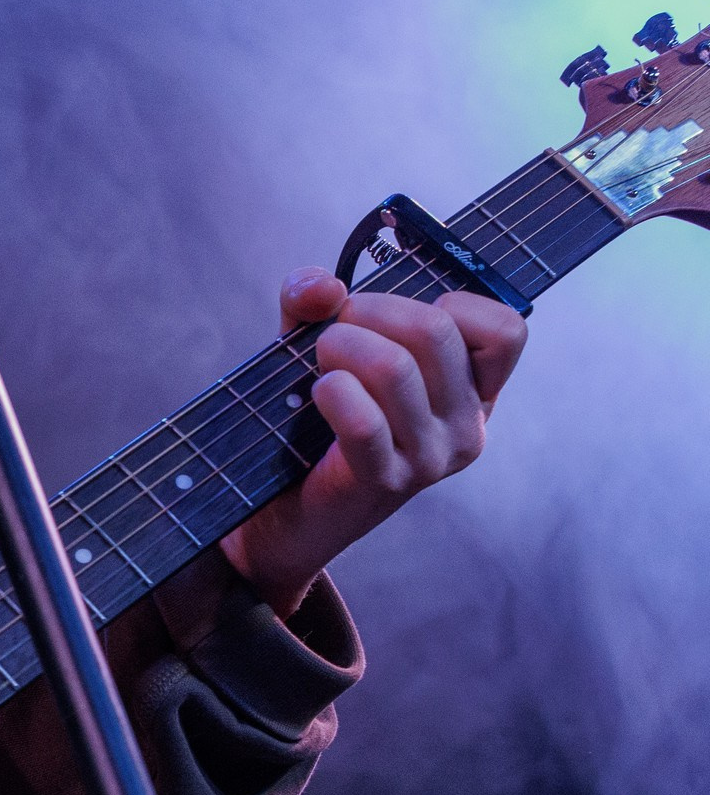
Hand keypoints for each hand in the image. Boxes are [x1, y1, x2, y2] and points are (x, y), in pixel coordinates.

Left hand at [219, 266, 527, 615]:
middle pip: (435, 331)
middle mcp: (467, 426)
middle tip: (334, 331)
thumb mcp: (321, 341)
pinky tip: (319, 393)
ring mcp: (432, 458)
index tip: (396, 315)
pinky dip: (330, 391)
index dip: (447, 301)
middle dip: (368, 310)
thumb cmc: (316, 414)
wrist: (286, 509)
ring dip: (338, 345)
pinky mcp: (387, 481)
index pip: (506, 331)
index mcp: (474, 390)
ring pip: (395, 367)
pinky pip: (365, 421)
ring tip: (320, 362)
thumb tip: (323, 285)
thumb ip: (314, 299)